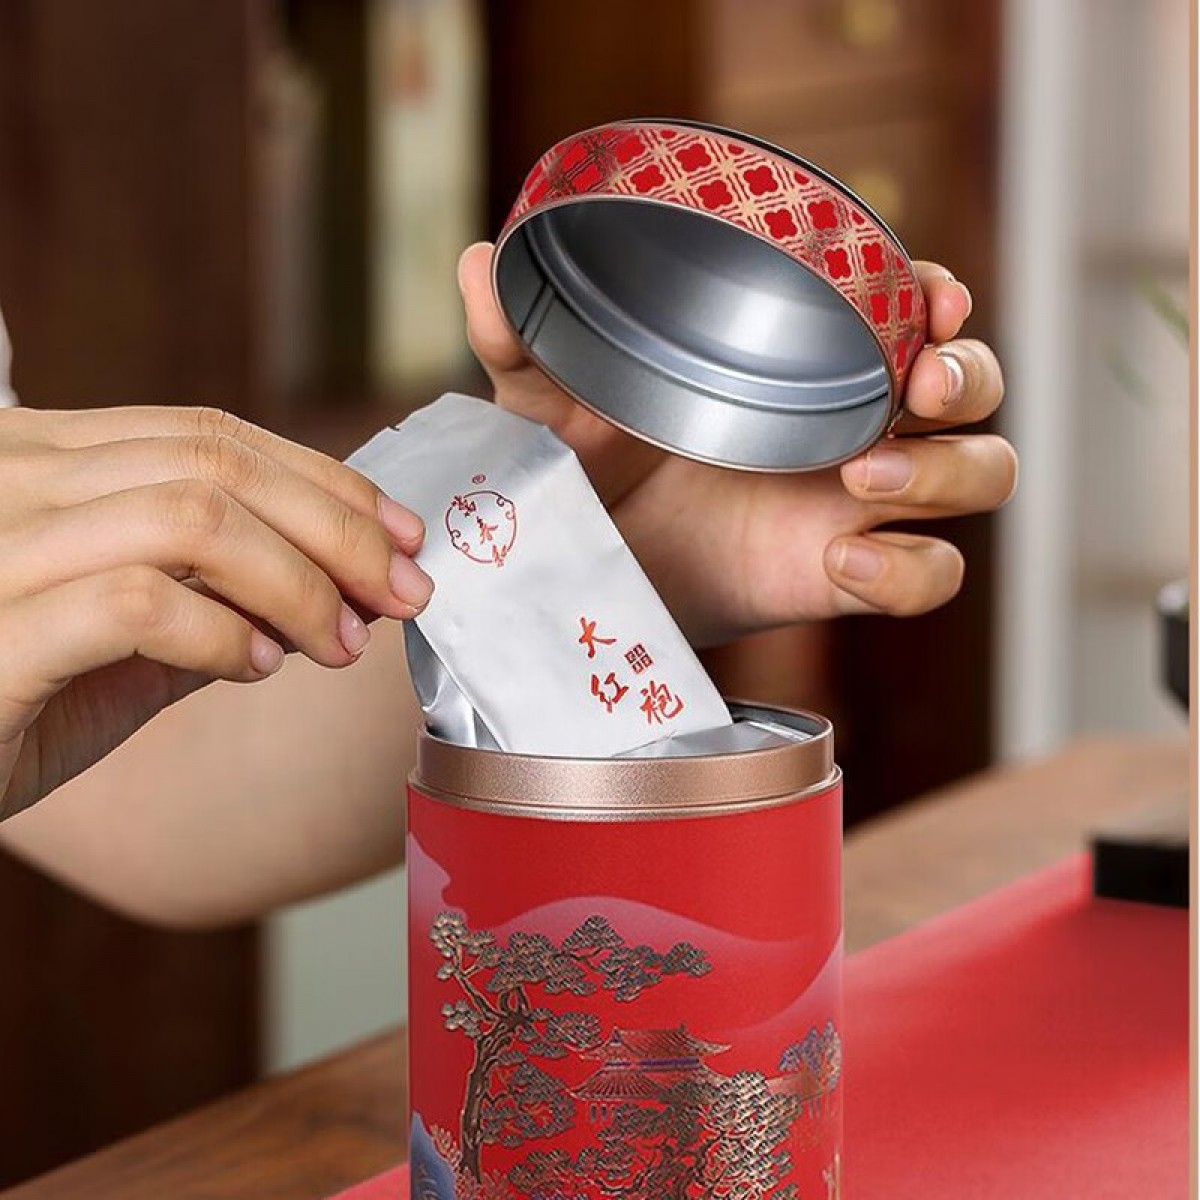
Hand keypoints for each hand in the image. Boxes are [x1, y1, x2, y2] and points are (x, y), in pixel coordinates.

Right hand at [0, 406, 432, 817]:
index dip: (325, 480)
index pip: (213, 434)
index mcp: (47, 461)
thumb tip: (339, 589)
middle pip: (219, 465)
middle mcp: (15, 479)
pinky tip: (255, 669)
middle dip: (338, 530)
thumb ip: (214, 600)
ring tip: (339, 643)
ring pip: (192, 518)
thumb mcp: (125, 639)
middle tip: (402, 595)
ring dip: (297, 584)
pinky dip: (222, 633)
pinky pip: (137, 602)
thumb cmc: (13, 698)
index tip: (402, 538)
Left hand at [460, 244, 1014, 646]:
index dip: (939, 298)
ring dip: (948, 470)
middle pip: (974, 389)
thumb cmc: (584, 474)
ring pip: (980, 474)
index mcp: (798, 366)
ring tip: (861, 480)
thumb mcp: (547, 406)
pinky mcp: (847, 576)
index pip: (908, 312)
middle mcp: (848, 425)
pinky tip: (841, 561)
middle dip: (968, 378)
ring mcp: (857, 504)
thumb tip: (479, 262)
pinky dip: (908, 569)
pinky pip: (931, 575)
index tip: (931, 297)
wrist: (591, 578)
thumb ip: (519, 341)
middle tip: (916, 388)